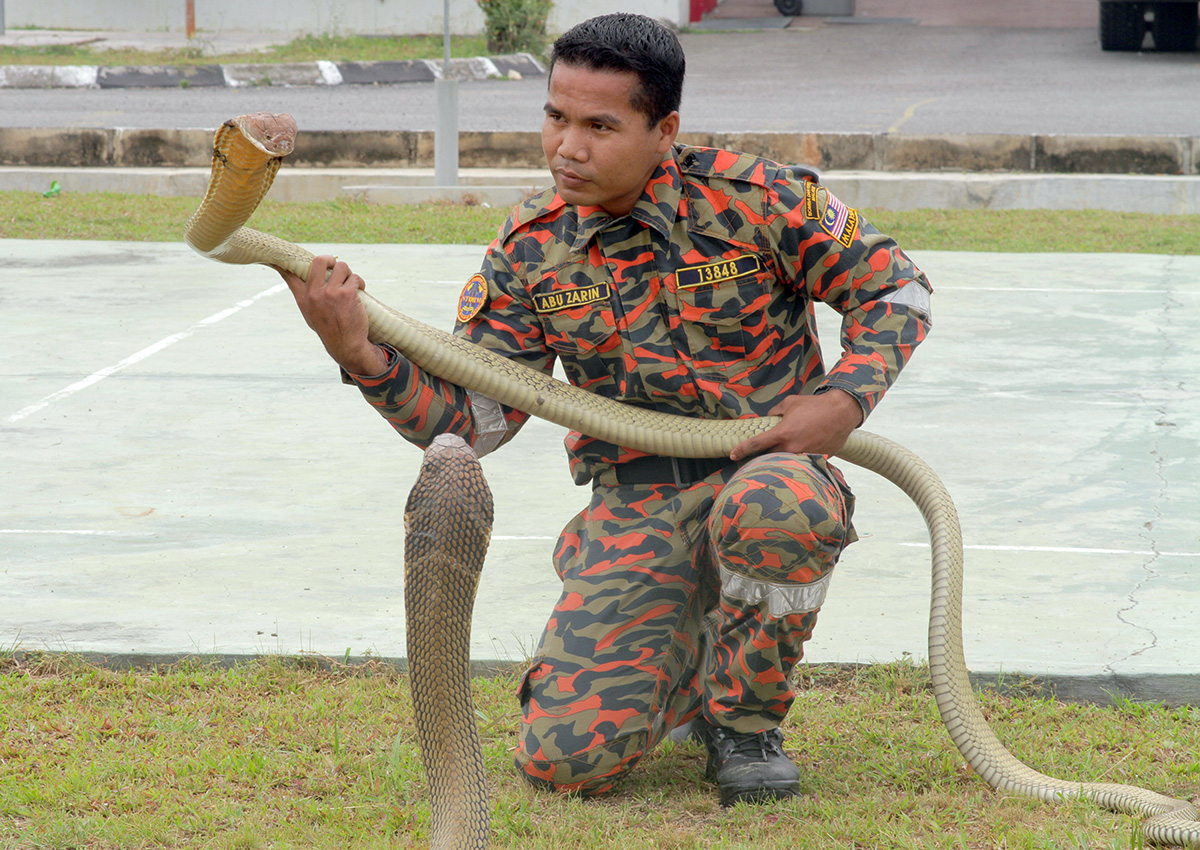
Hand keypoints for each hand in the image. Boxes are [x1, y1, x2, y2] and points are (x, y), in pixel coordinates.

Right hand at [276, 255, 388, 375]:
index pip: (289, 274)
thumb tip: (298, 278)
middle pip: (319, 260)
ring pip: (342, 266)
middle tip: (335, 265)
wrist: (346, 345)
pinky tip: (360, 288)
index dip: (283, 261)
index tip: (278, 256)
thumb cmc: (329, 328)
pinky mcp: (347, 294)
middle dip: (330, 259)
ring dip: (348, 273)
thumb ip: (305, 296)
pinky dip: (359, 282)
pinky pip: (354, 278)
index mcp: (302, 298)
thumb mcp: (310, 313)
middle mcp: (314, 294)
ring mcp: (331, 293)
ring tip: (350, 282)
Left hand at [729, 389, 863, 460]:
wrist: (841, 413)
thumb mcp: (790, 402)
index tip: (732, 455)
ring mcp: (804, 456)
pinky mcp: (816, 460)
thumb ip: (775, 411)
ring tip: (773, 462)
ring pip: (785, 464)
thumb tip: (768, 418)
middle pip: (768, 459)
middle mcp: (792, 447)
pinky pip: (802, 464)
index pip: (756, 444)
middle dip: (759, 459)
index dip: (741, 450)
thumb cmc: (815, 405)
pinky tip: (796, 460)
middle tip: (752, 460)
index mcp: (782, 433)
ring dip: (778, 462)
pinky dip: (797, 461)